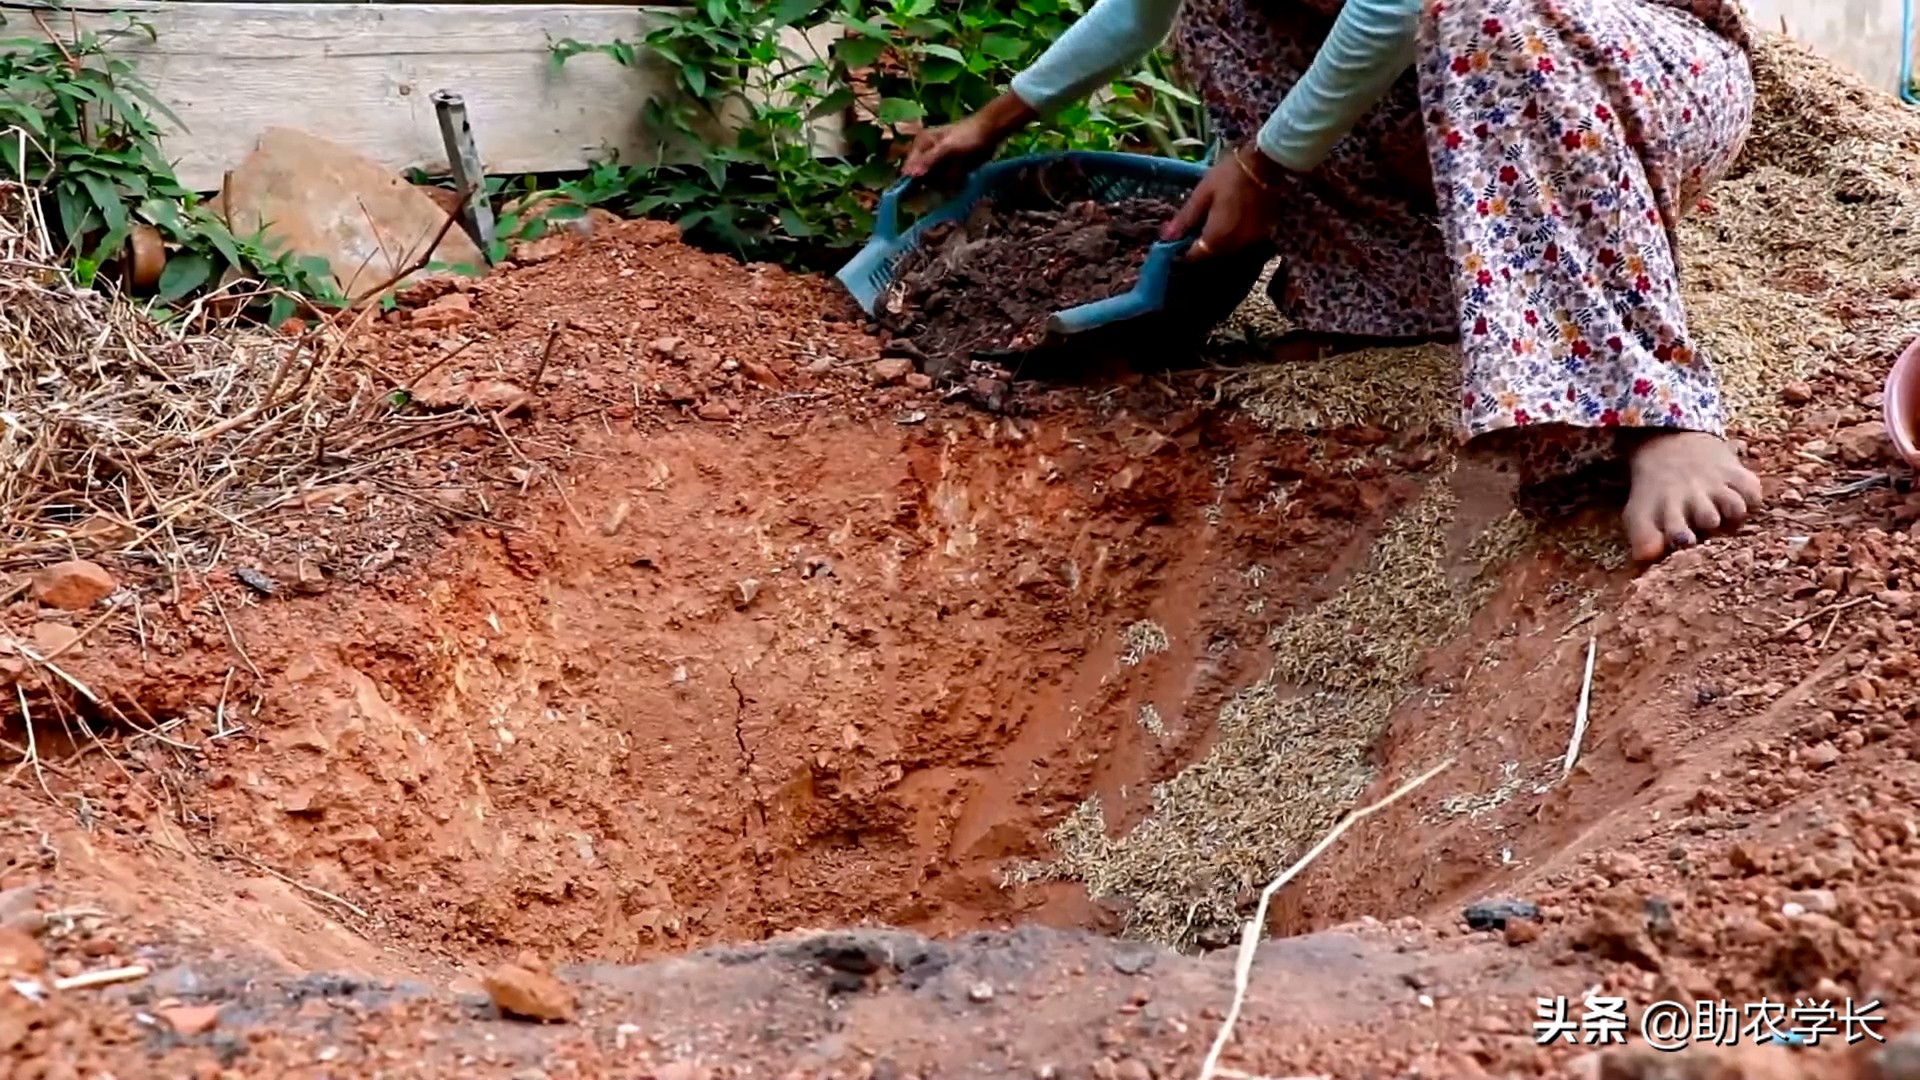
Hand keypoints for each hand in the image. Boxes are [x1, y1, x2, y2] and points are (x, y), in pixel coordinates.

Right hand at [902, 92, 1037, 186]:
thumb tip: (910, 175)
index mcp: (921, 144)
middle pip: (923, 178)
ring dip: (947, 180)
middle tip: (950, 171)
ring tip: (960, 168)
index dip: (914, 180)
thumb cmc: (968, 135)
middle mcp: (927, 154)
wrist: (991, 132)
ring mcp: (940, 162)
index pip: (909, 168)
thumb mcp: (948, 147)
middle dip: (936, 180)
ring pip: (936, 182)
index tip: (921, 189)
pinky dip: (955, 181)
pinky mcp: (951, 169)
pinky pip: (947, 182)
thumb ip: (929, 160)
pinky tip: (963, 172)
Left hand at [1161, 143, 1288, 259]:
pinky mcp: (1263, 233)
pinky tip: (1231, 218)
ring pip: (1228, 249)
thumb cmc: (1229, 176)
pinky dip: (1234, 234)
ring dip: (1218, 240)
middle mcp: (1235, 245)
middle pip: (1212, 254)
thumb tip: (1166, 238)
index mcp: (1217, 238)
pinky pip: (1242, 241)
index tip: (1179, 237)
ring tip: (1214, 219)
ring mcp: (1251, 240)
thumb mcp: (1203, 194)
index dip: (1183, 250)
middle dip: (1201, 244)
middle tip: (1196, 225)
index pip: (1195, 256)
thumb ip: (1186, 219)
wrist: (1266, 164)